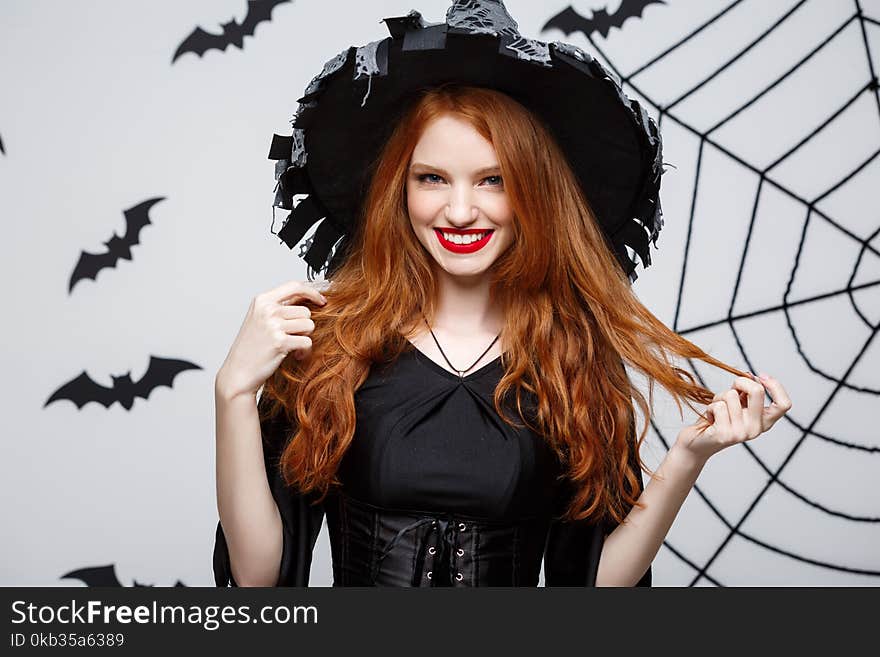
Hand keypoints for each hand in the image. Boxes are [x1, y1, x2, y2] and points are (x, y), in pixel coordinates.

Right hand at [215, 279, 327, 399]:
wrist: (238, 372)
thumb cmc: (251, 348)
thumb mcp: (261, 319)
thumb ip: (281, 306)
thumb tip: (309, 297)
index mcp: (262, 300)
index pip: (294, 286)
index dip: (312, 292)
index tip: (322, 300)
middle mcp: (267, 310)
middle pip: (305, 311)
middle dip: (304, 326)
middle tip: (293, 337)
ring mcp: (273, 325)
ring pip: (309, 325)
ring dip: (305, 338)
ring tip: (293, 346)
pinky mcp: (280, 342)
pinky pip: (307, 342)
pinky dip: (304, 351)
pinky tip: (295, 355)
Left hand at [675, 373, 792, 463]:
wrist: (698, 443)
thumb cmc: (717, 419)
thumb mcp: (736, 404)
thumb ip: (746, 392)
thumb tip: (750, 375)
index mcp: (764, 422)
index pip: (784, 404)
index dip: (776, 386)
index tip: (761, 376)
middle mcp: (756, 429)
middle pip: (757, 391)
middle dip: (741, 381)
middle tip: (732, 386)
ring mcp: (742, 433)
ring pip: (731, 395)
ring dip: (719, 397)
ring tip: (716, 410)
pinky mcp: (725, 434)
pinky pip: (718, 405)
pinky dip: (710, 407)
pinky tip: (710, 418)